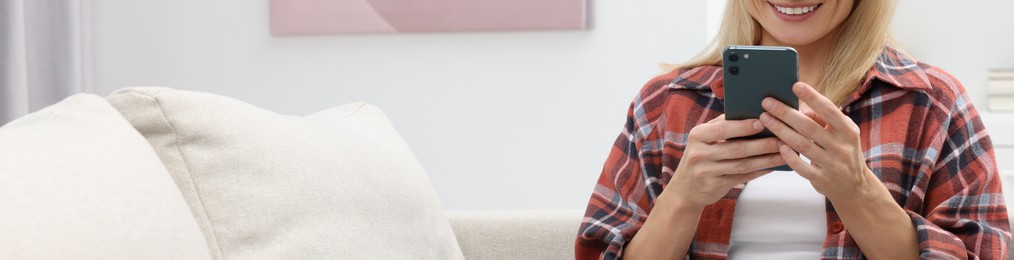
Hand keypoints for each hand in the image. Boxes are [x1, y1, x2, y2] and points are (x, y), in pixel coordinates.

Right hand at [666, 115, 785, 209]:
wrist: (684, 189)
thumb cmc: (700, 156)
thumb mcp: (702, 139)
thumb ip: (721, 126)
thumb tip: (750, 113)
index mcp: (697, 135)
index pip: (723, 129)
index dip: (744, 126)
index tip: (764, 121)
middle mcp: (699, 153)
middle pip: (736, 148)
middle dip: (762, 144)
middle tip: (781, 139)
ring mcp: (706, 172)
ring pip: (742, 164)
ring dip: (765, 159)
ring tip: (783, 153)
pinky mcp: (715, 186)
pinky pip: (742, 177)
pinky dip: (759, 171)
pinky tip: (772, 166)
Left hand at [758, 82, 877, 201]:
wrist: (855, 187)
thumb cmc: (843, 152)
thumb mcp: (842, 134)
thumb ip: (823, 120)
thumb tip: (799, 107)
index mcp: (848, 130)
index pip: (829, 110)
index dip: (812, 97)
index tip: (795, 85)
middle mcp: (841, 146)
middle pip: (809, 127)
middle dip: (786, 113)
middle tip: (767, 103)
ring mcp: (832, 164)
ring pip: (802, 145)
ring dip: (781, 131)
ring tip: (764, 119)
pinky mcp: (822, 179)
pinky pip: (802, 167)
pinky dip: (790, 157)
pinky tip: (778, 145)